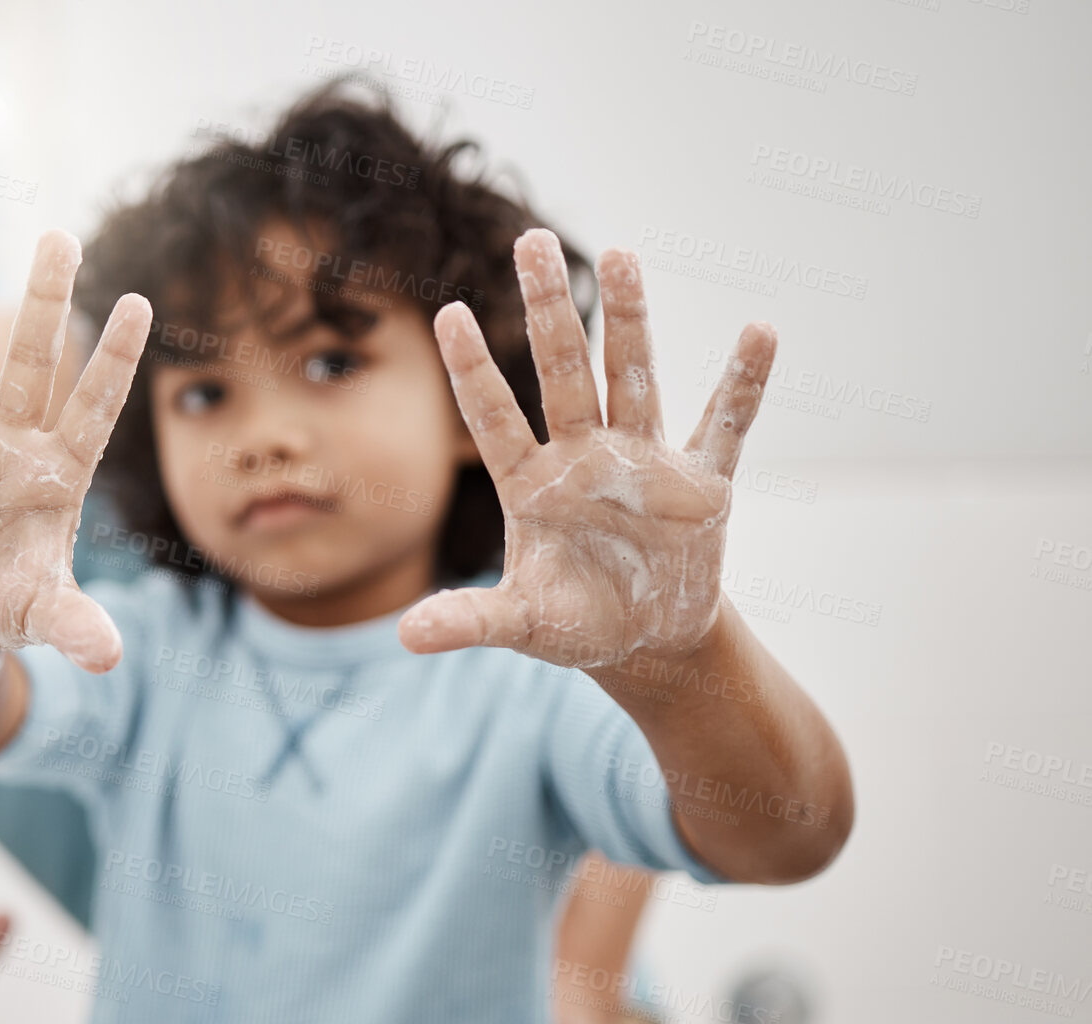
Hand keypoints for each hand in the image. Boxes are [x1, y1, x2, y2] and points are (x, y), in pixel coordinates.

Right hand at [0, 231, 151, 672]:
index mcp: (55, 474)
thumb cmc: (5, 604)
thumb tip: (109, 656)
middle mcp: (6, 447)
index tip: (142, 301)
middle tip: (60, 236)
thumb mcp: (40, 615)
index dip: (113, 360)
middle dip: (44, 304)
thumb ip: (73, 623)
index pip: (92, 408)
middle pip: (29, 365)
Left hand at [399, 228, 775, 667]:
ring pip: (633, 377)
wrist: (646, 642)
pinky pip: (725, 426)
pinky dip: (743, 385)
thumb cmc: (575, 622)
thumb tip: (406, 636)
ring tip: (619, 252)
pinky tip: (759, 333)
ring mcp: (643, 462)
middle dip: (549, 309)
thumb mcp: (521, 624)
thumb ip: (469, 621)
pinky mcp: (700, 484)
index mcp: (531, 483)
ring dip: (629, 319)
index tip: (444, 312)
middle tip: (531, 239)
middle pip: (562, 370)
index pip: (493, 416)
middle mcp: (584, 457)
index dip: (472, 368)